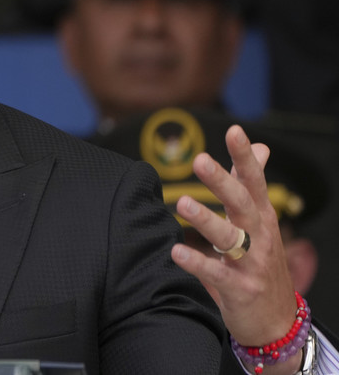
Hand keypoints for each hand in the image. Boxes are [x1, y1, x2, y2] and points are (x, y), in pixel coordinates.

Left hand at [170, 125, 302, 373]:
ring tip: (182, 203)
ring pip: (230, 238)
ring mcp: (252, 264)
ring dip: (206, 219)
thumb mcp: (261, 222)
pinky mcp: (240, 290)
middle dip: (222, 181)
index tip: (234, 130)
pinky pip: (217, 274)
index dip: (245, 156)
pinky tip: (176, 251)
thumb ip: (251, 185)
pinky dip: (197, 263)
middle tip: (198, 160)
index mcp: (261, 217)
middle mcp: (260, 236)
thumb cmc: (261, 263)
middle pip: (241, 203)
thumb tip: (260, 146)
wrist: (276, 321)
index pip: (254, 181)